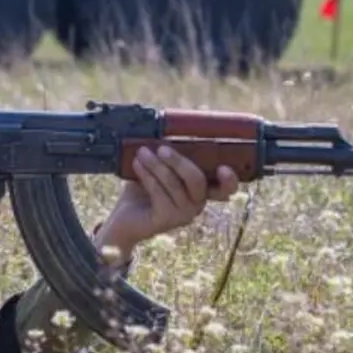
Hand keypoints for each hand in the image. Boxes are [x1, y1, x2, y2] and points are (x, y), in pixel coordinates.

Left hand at [95, 145, 239, 261]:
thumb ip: (169, 158)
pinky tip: (137, 164)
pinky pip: (159, 193)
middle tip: (162, 148)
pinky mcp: (166, 220)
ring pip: (175, 184)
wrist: (122, 218)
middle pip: (197, 180)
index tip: (223, 167)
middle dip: (179, 161)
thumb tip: (167, 132)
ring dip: (157, 165)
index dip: (230, 180)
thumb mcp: (158, 170)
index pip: (225, 189)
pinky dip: (147, 176)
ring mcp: (183, 215)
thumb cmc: (142, 191)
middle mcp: (197, 205)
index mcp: (201, 191)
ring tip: (142, 152)